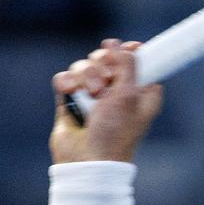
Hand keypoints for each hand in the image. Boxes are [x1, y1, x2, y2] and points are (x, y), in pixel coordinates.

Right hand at [51, 39, 163, 165]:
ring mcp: (91, 96)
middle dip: (104, 63)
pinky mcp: (70, 101)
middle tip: (106, 81)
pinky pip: (65, 78)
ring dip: (86, 75)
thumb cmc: (115, 133)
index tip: (132, 49)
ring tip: (90, 93)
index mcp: (138, 92)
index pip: (136, 60)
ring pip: (84, 66)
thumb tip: (115, 43)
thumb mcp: (130, 94)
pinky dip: (67, 82)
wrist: (87, 161)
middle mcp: (116, 92)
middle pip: (107, 57)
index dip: (132, 52)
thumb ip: (127, 64)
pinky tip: (71, 93)